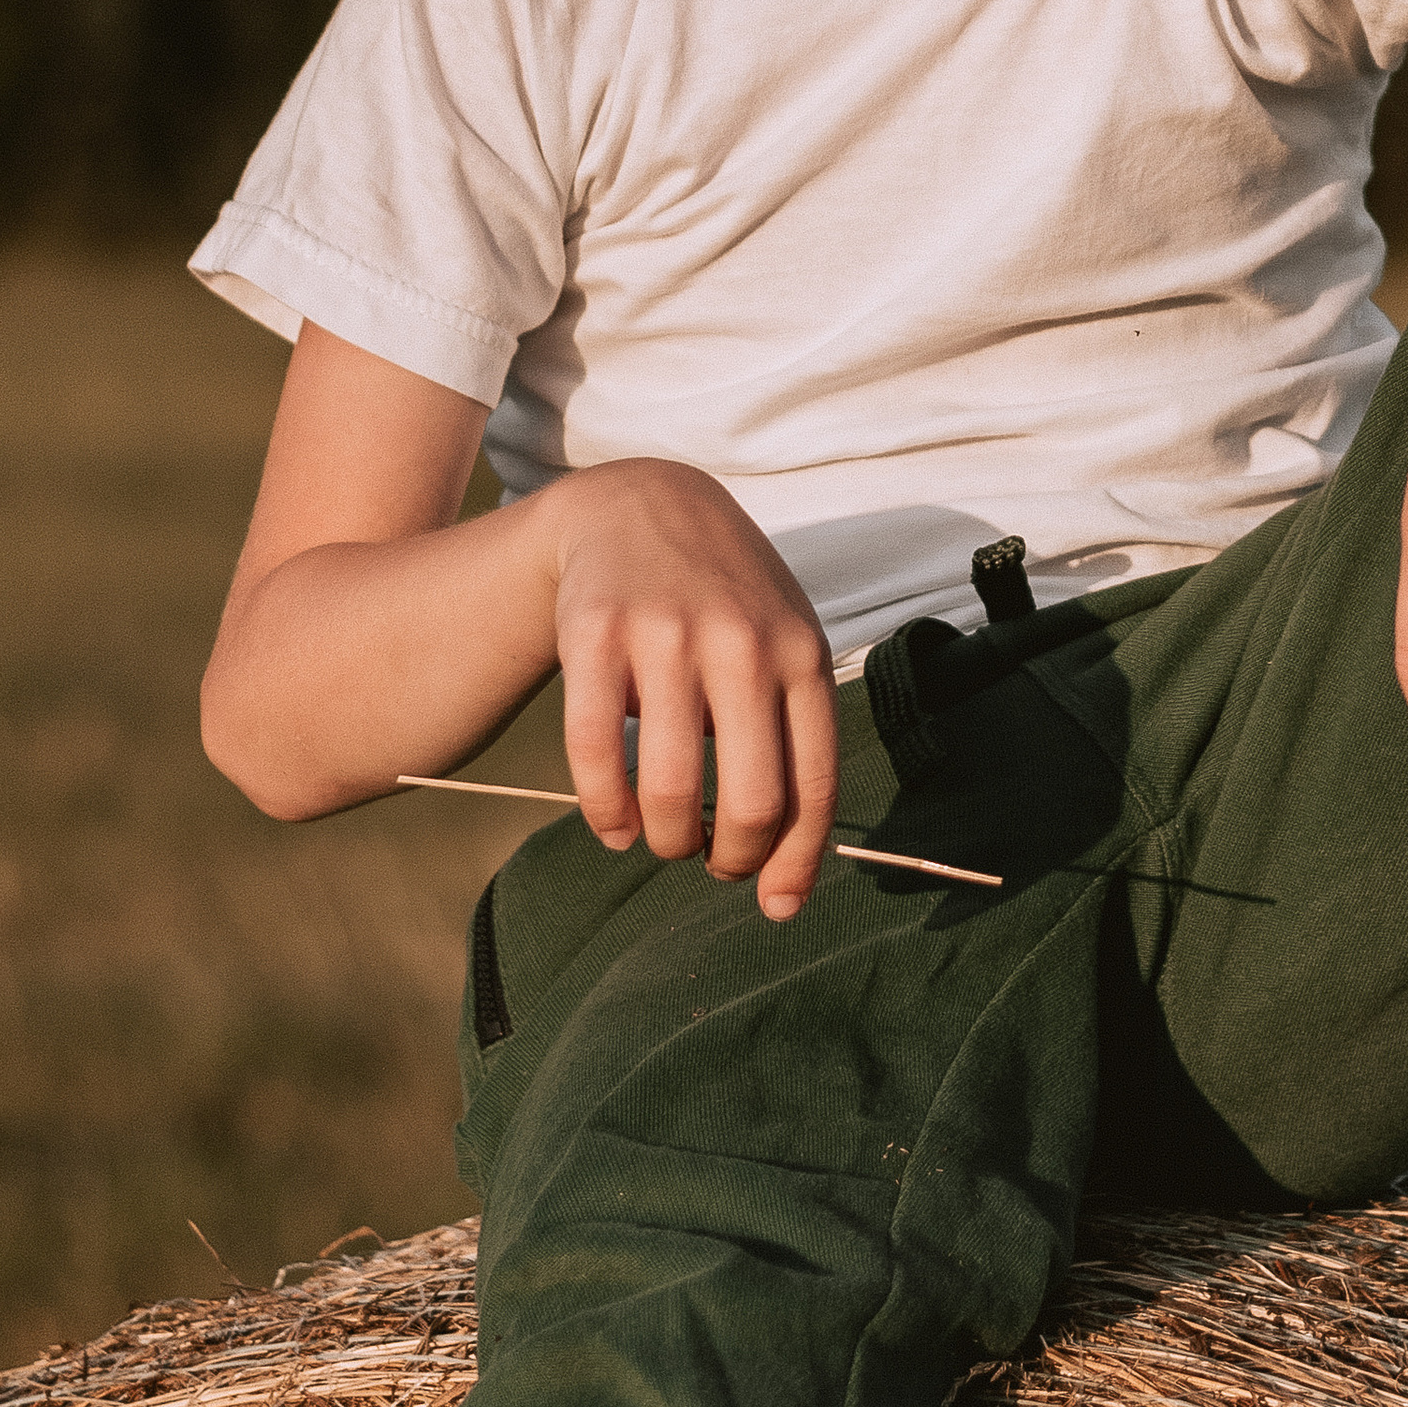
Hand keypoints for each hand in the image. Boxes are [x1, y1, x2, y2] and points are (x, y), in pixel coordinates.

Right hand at [548, 462, 839, 917]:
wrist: (641, 503)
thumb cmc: (725, 599)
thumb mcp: (783, 641)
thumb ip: (792, 734)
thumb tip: (792, 865)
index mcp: (801, 655)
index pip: (814, 786)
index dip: (797, 862)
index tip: (777, 904)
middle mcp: (742, 645)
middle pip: (751, 801)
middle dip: (732, 860)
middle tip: (713, 863)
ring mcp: (667, 637)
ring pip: (669, 790)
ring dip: (665, 842)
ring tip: (662, 840)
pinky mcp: (595, 635)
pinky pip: (593, 753)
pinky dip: (603, 812)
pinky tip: (612, 826)